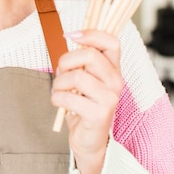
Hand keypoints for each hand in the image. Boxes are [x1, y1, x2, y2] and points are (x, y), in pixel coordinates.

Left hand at [51, 30, 122, 173]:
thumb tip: (70, 35)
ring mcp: (110, 99)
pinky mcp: (99, 115)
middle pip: (89, 55)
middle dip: (66, 61)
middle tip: (62, 73)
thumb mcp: (84, 77)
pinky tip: (60, 103)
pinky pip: (68, 97)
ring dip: (59, 83)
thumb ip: (82, 59)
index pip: (111, 42)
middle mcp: (116, 82)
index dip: (90, 33)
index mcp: (113, 69)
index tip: (70, 35)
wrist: (89, 139)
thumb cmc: (83, 104)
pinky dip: (57, 98)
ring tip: (60, 91)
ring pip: (77, 76)